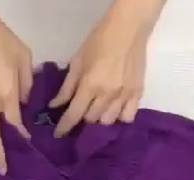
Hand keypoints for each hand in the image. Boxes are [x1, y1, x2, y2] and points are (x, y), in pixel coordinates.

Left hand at [49, 0, 165, 136]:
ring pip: (109, 121)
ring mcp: (124, 95)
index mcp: (90, 85)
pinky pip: (128, 116)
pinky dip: (120, 116)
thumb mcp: (77, 61)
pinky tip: (115, 108)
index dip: (64, 127)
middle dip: (83, 116)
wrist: (128, 29)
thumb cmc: (99, 41)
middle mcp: (108, 94)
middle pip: (91, 119)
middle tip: (81, 109)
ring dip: (100, 117)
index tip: (58, 135)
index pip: (74, 114)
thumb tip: (55, 105)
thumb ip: (67, 86)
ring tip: (98, 108)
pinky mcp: (138, 93)